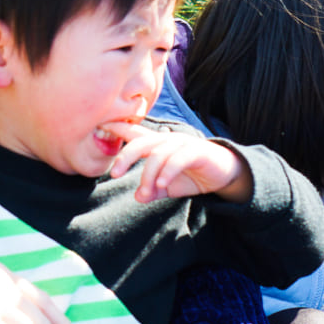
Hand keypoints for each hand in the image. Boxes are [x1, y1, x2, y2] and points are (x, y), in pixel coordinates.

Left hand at [104, 122, 252, 203]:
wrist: (223, 173)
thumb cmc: (191, 175)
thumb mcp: (167, 186)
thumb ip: (152, 190)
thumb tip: (139, 197)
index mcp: (158, 145)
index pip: (134, 133)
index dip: (117, 128)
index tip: (99, 125)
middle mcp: (168, 140)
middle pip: (141, 142)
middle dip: (125, 156)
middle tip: (115, 174)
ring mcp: (182, 144)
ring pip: (158, 155)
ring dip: (148, 175)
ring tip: (145, 192)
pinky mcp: (197, 151)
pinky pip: (178, 159)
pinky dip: (167, 172)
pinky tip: (161, 184)